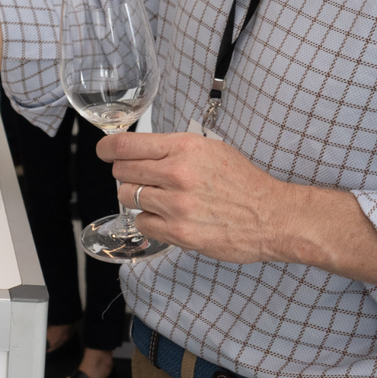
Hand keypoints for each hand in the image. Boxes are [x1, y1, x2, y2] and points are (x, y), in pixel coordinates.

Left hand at [97, 132, 290, 263]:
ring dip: (138, 198)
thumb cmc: (243, 182)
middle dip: (127, 174)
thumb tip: (136, 148)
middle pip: (121, 171)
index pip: (125, 145)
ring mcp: (176, 205)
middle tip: (143, 179)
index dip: (107, 149)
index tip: (104, 152)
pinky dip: (149, 221)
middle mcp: (177, 173)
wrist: (272, 216)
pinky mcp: (179, 232)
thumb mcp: (209, 148)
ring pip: (128, 198)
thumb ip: (172, 147)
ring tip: (161, 199)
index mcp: (184, 147)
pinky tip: (168, 217)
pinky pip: (142, 223)